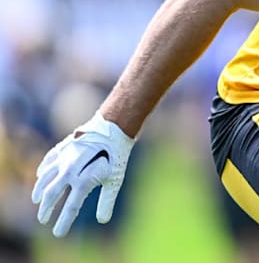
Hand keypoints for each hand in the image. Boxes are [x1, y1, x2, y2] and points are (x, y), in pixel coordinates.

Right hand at [31, 113, 135, 236]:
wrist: (113, 127)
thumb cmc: (117, 155)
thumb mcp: (115, 179)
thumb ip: (107, 200)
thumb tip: (102, 220)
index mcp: (83, 180)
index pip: (71, 207)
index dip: (64, 222)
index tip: (58, 233)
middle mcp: (69, 170)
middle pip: (52, 194)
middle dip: (46, 209)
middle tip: (43, 219)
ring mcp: (64, 158)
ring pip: (45, 177)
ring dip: (40, 190)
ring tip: (37, 200)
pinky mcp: (63, 147)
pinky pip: (48, 160)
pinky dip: (43, 169)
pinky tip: (40, 174)